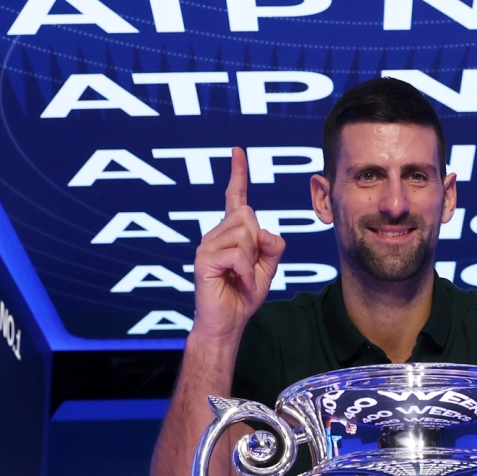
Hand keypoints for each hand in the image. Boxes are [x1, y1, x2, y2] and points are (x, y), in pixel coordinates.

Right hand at [193, 148, 284, 340]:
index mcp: (231, 232)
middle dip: (258, 242)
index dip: (238, 174)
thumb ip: (272, 247)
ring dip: (253, 261)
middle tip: (250, 268)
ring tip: (242, 278)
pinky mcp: (204, 258)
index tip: (238, 152)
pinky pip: (238, 254)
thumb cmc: (244, 295)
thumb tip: (265, 232)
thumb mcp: (267, 268)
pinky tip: (240, 284)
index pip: (236, 198)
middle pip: (248, 215)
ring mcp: (207, 244)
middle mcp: (216, 233)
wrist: (227, 323)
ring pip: (245, 234)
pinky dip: (247, 273)